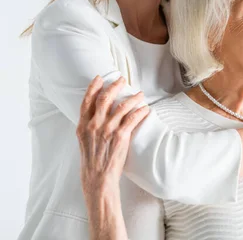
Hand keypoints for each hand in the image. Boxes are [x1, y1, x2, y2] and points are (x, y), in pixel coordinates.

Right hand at [77, 76, 148, 200]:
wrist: (97, 178)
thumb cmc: (92, 161)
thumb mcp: (84, 142)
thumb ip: (89, 127)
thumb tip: (97, 115)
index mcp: (82, 126)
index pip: (86, 101)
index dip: (93, 87)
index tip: (99, 78)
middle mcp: (94, 126)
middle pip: (104, 99)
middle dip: (114, 86)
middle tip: (122, 80)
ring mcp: (107, 130)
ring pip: (121, 107)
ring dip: (132, 98)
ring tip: (140, 94)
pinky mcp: (120, 137)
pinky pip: (132, 119)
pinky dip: (140, 112)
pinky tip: (146, 109)